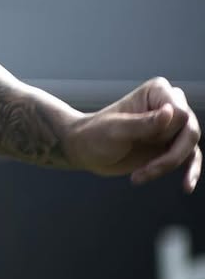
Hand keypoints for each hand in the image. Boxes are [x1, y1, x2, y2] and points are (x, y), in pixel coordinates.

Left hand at [68, 78, 200, 192]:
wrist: (86, 151)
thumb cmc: (96, 135)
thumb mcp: (117, 130)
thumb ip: (144, 123)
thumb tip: (171, 112)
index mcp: (157, 91)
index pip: (180, 113)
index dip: (164, 132)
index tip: (139, 139)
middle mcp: (169, 105)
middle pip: (190, 130)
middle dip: (170, 155)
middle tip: (143, 169)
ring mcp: (171, 127)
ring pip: (190, 146)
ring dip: (169, 165)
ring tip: (141, 176)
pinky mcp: (170, 145)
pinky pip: (191, 157)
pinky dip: (190, 172)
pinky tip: (186, 187)